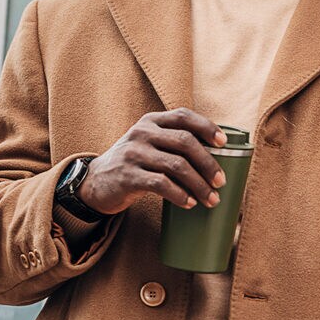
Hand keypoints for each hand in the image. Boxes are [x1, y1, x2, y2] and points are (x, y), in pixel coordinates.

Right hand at [77, 108, 228, 214]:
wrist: (95, 182)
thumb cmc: (133, 164)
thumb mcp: (148, 144)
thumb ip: (171, 142)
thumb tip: (216, 158)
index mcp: (151, 121)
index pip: (183, 116)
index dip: (206, 127)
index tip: (223, 143)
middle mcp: (142, 133)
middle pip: (185, 142)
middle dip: (208, 163)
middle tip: (221, 181)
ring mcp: (133, 153)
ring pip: (176, 165)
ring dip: (199, 184)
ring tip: (211, 199)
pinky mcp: (128, 176)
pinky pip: (161, 184)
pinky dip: (180, 195)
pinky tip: (189, 203)